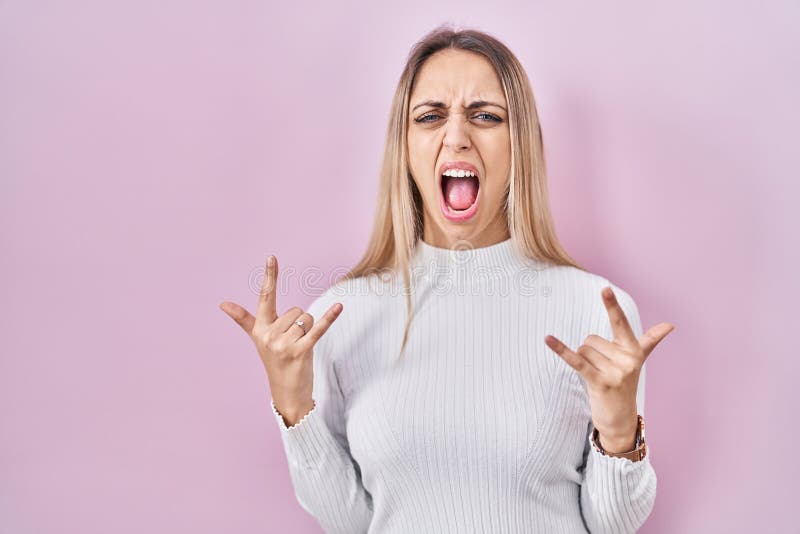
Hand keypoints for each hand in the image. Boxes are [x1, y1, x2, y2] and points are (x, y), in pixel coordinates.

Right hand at [218, 254, 342, 424]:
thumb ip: (244, 319)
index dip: (270, 276)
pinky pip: (317, 330)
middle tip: (293, 342)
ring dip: (309, 330)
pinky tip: (339, 306)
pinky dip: (329, 318)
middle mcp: (269, 335)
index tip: (272, 257)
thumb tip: (222, 304)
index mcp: (260, 328)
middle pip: (296, 310)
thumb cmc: (275, 360)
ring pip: (307, 319)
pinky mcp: (300, 352)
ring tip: (300, 347)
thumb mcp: (259, 338)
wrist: (286, 392)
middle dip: (300, 323)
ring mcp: (283, 345)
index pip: (265, 297)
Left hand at [544, 286, 673, 452]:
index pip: (620, 323)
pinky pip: (576, 361)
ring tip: (598, 377)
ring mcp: (615, 372)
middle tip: (602, 370)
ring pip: (583, 350)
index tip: (605, 288)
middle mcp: (627, 359)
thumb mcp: (636, 360)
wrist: (621, 419)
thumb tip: (670, 324)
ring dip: (585, 362)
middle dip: (591, 353)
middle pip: (591, 339)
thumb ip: (650, 341)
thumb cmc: (624, 383)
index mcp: (634, 350)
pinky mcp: (600, 382)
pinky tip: (547, 339)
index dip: (612, 306)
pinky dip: (561, 350)